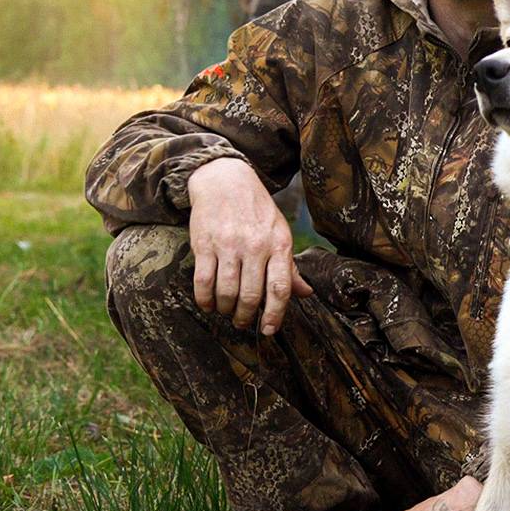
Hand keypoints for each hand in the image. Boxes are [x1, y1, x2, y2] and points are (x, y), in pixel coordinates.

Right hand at [185, 157, 313, 333]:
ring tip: (226, 311)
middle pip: (251, 295)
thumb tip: (306, 293)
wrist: (225, 180)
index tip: (268, 330)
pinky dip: (205, 300)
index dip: (275, 315)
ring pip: (227, 292)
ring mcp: (229, 245)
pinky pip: (203, 282)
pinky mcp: (204, 244)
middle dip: (246, 316)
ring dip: (226, 309)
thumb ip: (289, 266)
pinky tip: (208, 304)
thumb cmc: (257, 211)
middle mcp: (255, 246)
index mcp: (279, 244)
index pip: (280, 288)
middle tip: (243, 322)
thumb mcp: (280, 233)